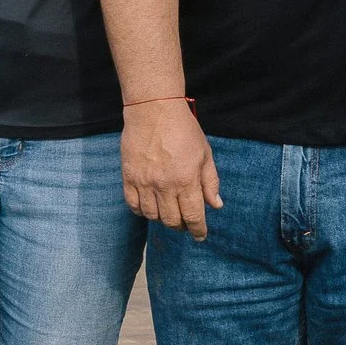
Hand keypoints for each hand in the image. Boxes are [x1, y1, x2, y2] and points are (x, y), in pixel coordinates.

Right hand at [121, 100, 220, 239]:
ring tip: (168, 211)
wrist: (153, 109)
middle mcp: (165, 185)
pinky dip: (142, 211)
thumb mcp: (205, 153)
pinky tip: (149, 206)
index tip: (200, 235)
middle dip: (181, 226)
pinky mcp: (129, 176)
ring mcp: (145, 182)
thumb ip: (210, 181)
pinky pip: (133, 205)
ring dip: (162, 219)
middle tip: (185, 222)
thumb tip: (216, 205)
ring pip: (152, 216)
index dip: (198, 230)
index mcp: (187, 179)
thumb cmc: (183, 129)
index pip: (193, 216)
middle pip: (172, 220)